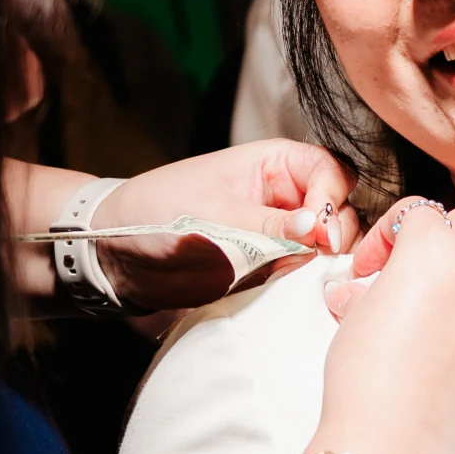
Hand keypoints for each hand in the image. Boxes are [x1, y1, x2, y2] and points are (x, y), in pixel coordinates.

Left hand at [91, 141, 360, 309]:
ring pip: (328, 243)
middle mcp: (284, 195)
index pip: (331, 172)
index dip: (333, 199)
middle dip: (337, 232)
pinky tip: (302, 289)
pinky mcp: (271, 264)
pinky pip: (305, 270)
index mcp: (273, 164)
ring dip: (326, 260)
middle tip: (319, 258)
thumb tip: (322, 227)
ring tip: (311, 277)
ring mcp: (280, 231)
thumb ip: (272, 224)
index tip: (319, 232)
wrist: (114, 255)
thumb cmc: (156, 215)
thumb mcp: (217, 216)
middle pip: (340, 208)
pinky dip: (310, 280)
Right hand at [315, 199, 454, 453]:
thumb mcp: (357, 316)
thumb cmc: (366, 380)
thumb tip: (363, 287)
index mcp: (431, 249)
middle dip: (443, 244)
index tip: (375, 267)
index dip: (391, 238)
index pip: (418, 214)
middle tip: (420, 283)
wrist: (394, 436)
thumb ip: (373, 286)